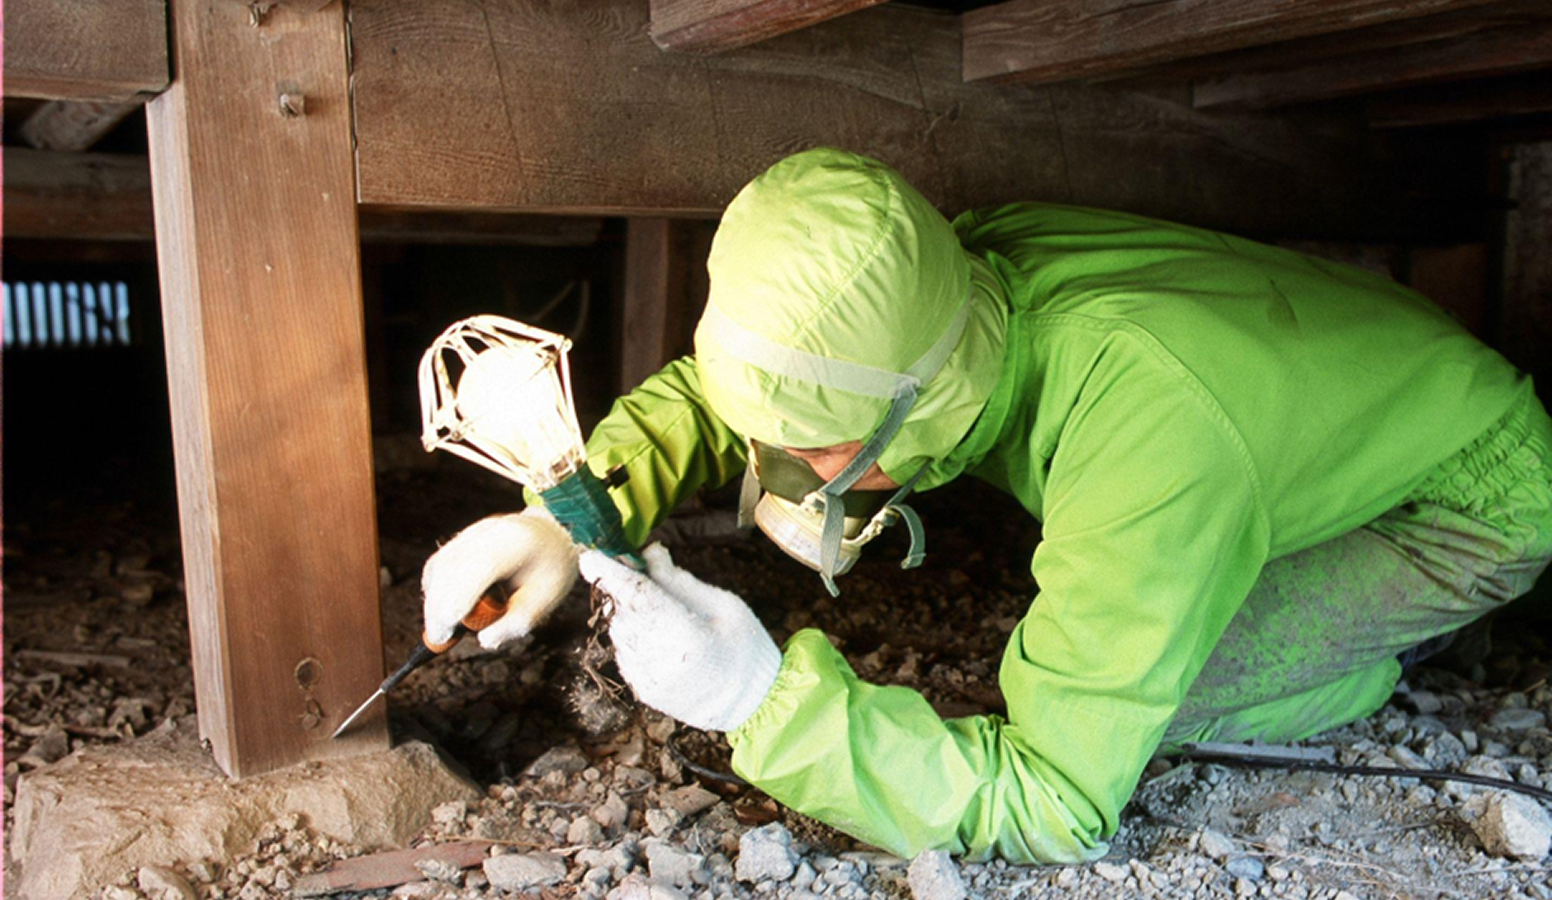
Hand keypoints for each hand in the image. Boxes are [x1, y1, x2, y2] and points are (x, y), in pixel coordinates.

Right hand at [422, 507, 578, 649]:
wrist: (551, 534)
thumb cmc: (550, 568)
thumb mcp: (547, 598)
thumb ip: (518, 621)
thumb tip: (485, 640)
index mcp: (517, 542)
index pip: (479, 566)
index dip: (458, 599)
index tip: (446, 631)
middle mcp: (490, 531)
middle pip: (451, 566)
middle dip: (438, 606)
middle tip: (438, 639)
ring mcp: (473, 532)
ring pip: (440, 564)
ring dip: (433, 600)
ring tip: (441, 629)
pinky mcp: (462, 538)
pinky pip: (439, 563)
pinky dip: (435, 588)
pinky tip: (440, 609)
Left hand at [579, 544, 780, 731]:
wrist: (751, 703)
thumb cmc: (744, 647)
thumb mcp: (722, 604)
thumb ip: (678, 580)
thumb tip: (648, 552)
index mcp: (686, 636)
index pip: (638, 596)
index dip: (611, 573)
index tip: (589, 554)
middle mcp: (660, 661)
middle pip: (623, 611)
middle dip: (622, 586)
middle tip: (634, 566)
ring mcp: (648, 679)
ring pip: (619, 630)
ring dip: (628, 610)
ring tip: (659, 606)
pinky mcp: (642, 690)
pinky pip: (625, 650)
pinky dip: (633, 633)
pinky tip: (659, 632)